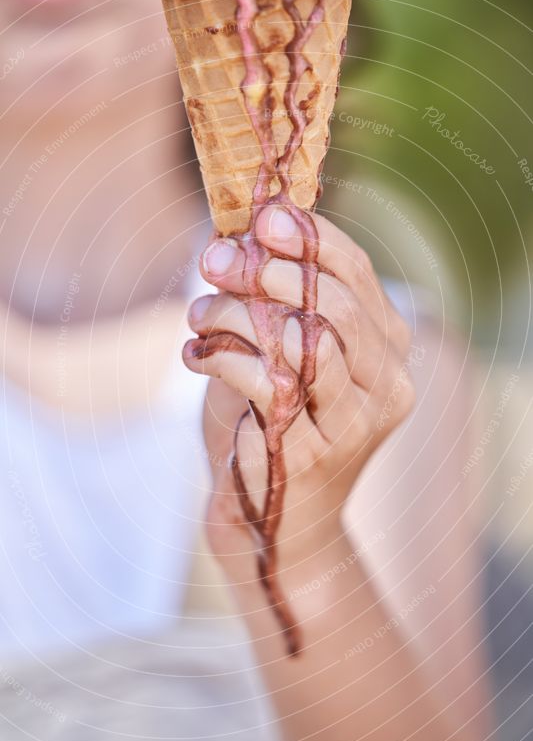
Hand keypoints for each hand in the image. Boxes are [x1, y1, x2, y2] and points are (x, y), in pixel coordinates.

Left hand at [183, 206, 414, 565]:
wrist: (269, 522)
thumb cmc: (273, 427)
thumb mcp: (280, 353)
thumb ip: (276, 301)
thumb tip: (236, 235)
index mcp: (386, 347)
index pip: (357, 274)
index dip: (310, 238)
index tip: (262, 217)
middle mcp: (386, 384)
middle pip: (335, 303)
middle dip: (265, 271)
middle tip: (212, 262)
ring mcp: (355, 423)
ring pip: (306, 338)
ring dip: (238, 313)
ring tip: (198, 315)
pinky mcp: (312, 454)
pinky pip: (268, 383)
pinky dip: (222, 356)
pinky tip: (195, 354)